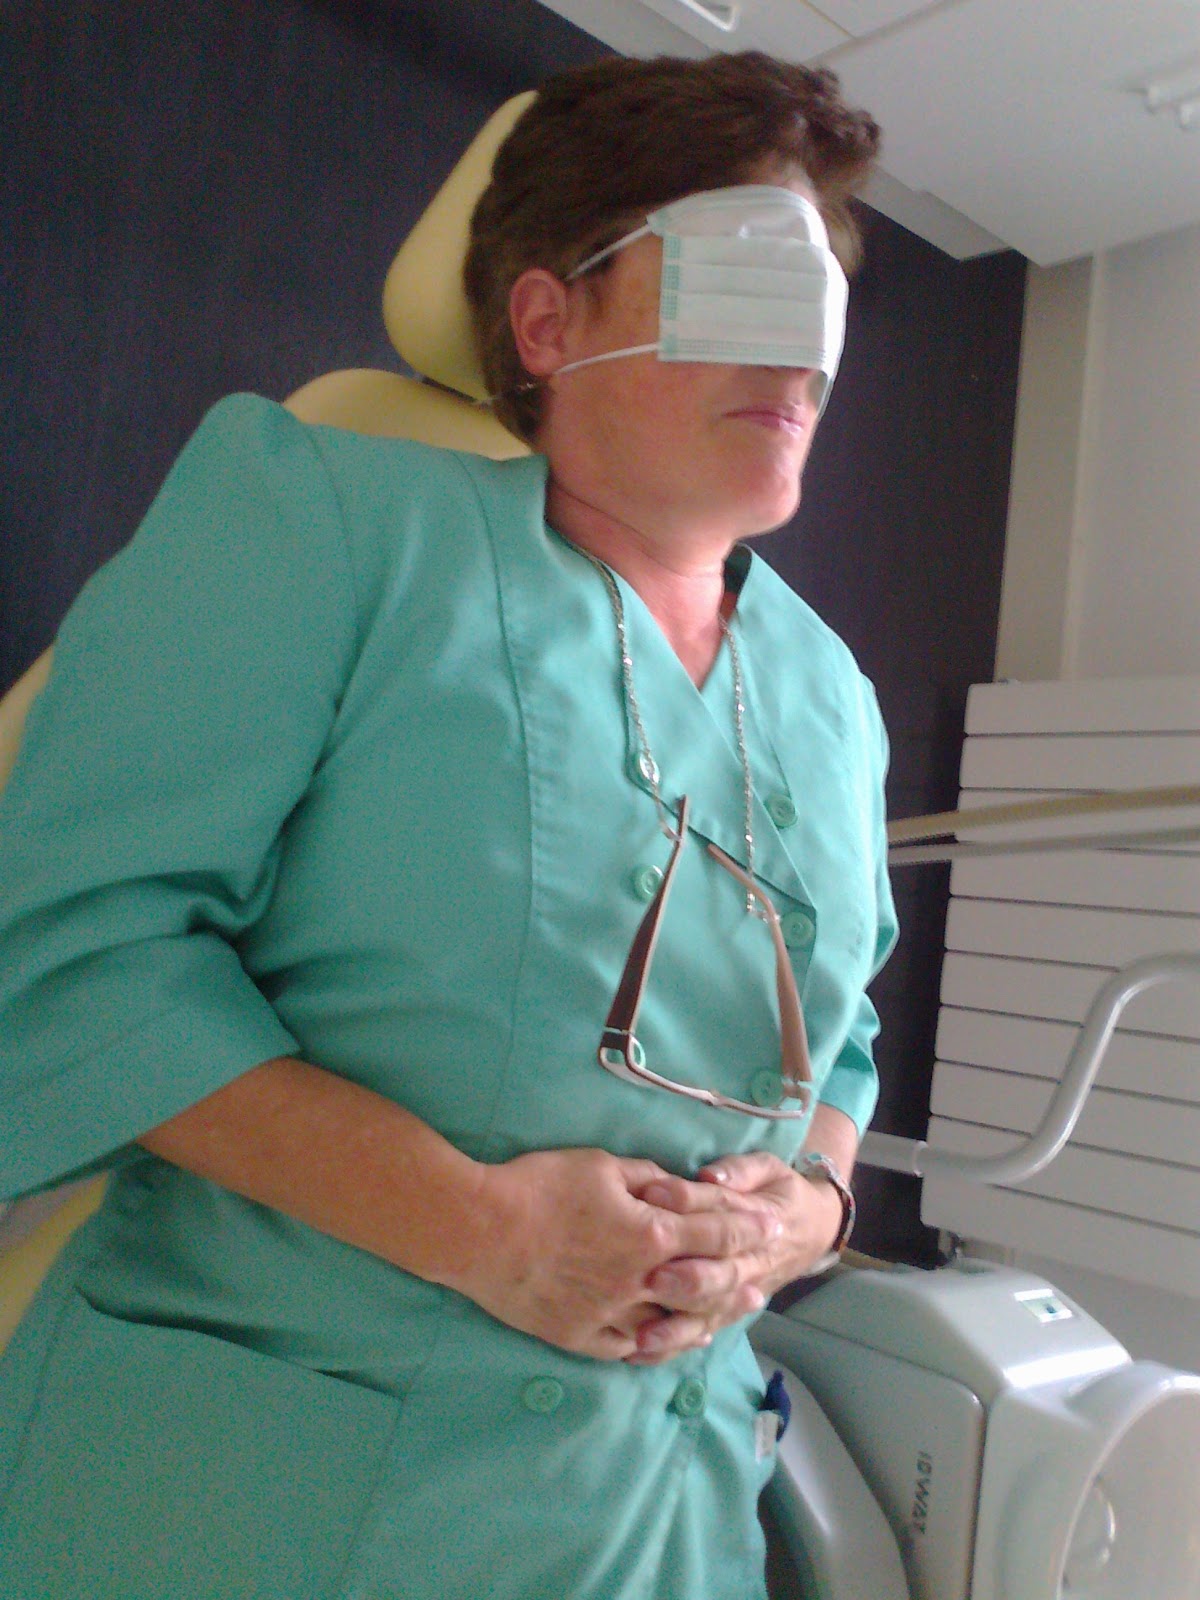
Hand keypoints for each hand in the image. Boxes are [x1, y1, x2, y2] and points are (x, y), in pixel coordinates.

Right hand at [446, 1148, 781, 1361]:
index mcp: (651, 1233)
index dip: (747, 1227)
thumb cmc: (540, 1188)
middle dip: (738, 1277)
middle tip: (764, 1280)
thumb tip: (676, 1188)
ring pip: (671, 1323)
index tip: (772, 1224)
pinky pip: (627, 1348)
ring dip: (703, 1319)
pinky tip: (665, 1343)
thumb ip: (646, 1180)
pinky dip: (652, 1346)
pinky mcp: (580, 1336)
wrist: (481, 1230)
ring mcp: (611, 1314)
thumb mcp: (600, 1166)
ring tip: (727, 1318)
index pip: (714, 1231)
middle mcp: (641, 1281)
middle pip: (703, 1282)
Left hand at [632, 1151, 843, 1361]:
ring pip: (711, 1314)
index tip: (654, 1194)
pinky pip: (704, 1332)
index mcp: (759, 1221)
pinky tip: (643, 1352)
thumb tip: (710, 1176)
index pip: (723, 1213)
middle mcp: (750, 1264)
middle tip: (651, 1278)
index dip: (689, 1202)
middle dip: (687, 1279)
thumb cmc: (779, 1193)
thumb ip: (740, 1170)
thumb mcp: (769, 1168)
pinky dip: (675, 1346)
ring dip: (677, 1327)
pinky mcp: (728, 1311)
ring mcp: (739, 1293)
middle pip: (720, 1275)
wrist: (812, 1231)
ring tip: (642, 1335)